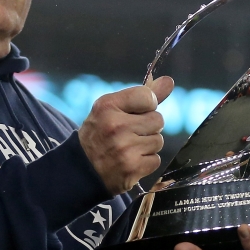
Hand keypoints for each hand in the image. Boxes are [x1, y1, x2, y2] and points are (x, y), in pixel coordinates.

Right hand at [79, 76, 173, 193]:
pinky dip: (146, 162)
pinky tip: (130, 161)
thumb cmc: (100, 133)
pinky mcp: (131, 168)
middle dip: (148, 127)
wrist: (81, 169)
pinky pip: (155, 160)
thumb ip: (142, 95)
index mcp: (108, 106)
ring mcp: (124, 149)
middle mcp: (115, 126)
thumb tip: (169, 81)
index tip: (136, 113)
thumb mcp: (111, 109)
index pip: (148, 96)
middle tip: (130, 133)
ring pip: (158, 141)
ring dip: (147, 145)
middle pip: (158, 120)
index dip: (147, 105)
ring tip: (129, 148)